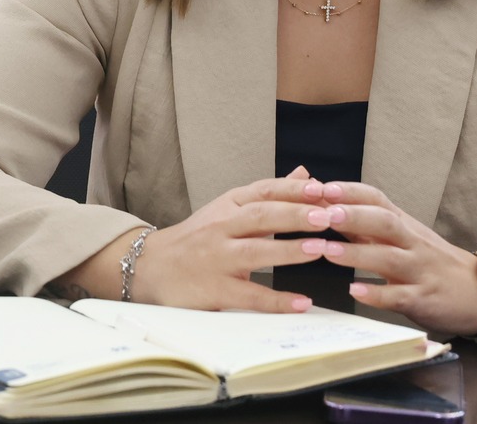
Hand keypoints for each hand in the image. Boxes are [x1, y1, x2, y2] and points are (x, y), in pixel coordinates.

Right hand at [130, 166, 333, 312]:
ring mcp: (216, 258)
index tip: (323, 190)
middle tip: (327, 216)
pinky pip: (249, 295)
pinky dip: (276, 300)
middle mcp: (220, 228)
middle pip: (259, 217)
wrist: (149, 266)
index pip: (263, 191)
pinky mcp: (214, 289)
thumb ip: (269, 195)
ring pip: (254, 252)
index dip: (293, 190)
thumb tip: (305, 174)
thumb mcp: (228, 209)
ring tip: (319, 249)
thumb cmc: (197, 238)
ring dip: (288, 250)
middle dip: (294, 215)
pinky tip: (302, 302)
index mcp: (227, 206)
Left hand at [315, 181, 476, 335]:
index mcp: (403, 224)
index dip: (349, 191)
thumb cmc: (430, 261)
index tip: (320, 187)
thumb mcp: (401, 237)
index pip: (377, 198)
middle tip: (322, 214)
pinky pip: (400, 295)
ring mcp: (420, 270)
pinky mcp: (425, 299)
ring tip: (325, 251)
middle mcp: (412, 242)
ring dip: (356, 253)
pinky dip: (377, 294)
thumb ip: (364, 224)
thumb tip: (324, 202)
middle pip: (384, 222)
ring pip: (388, 257)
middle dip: (353, 216)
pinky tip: (355, 291)